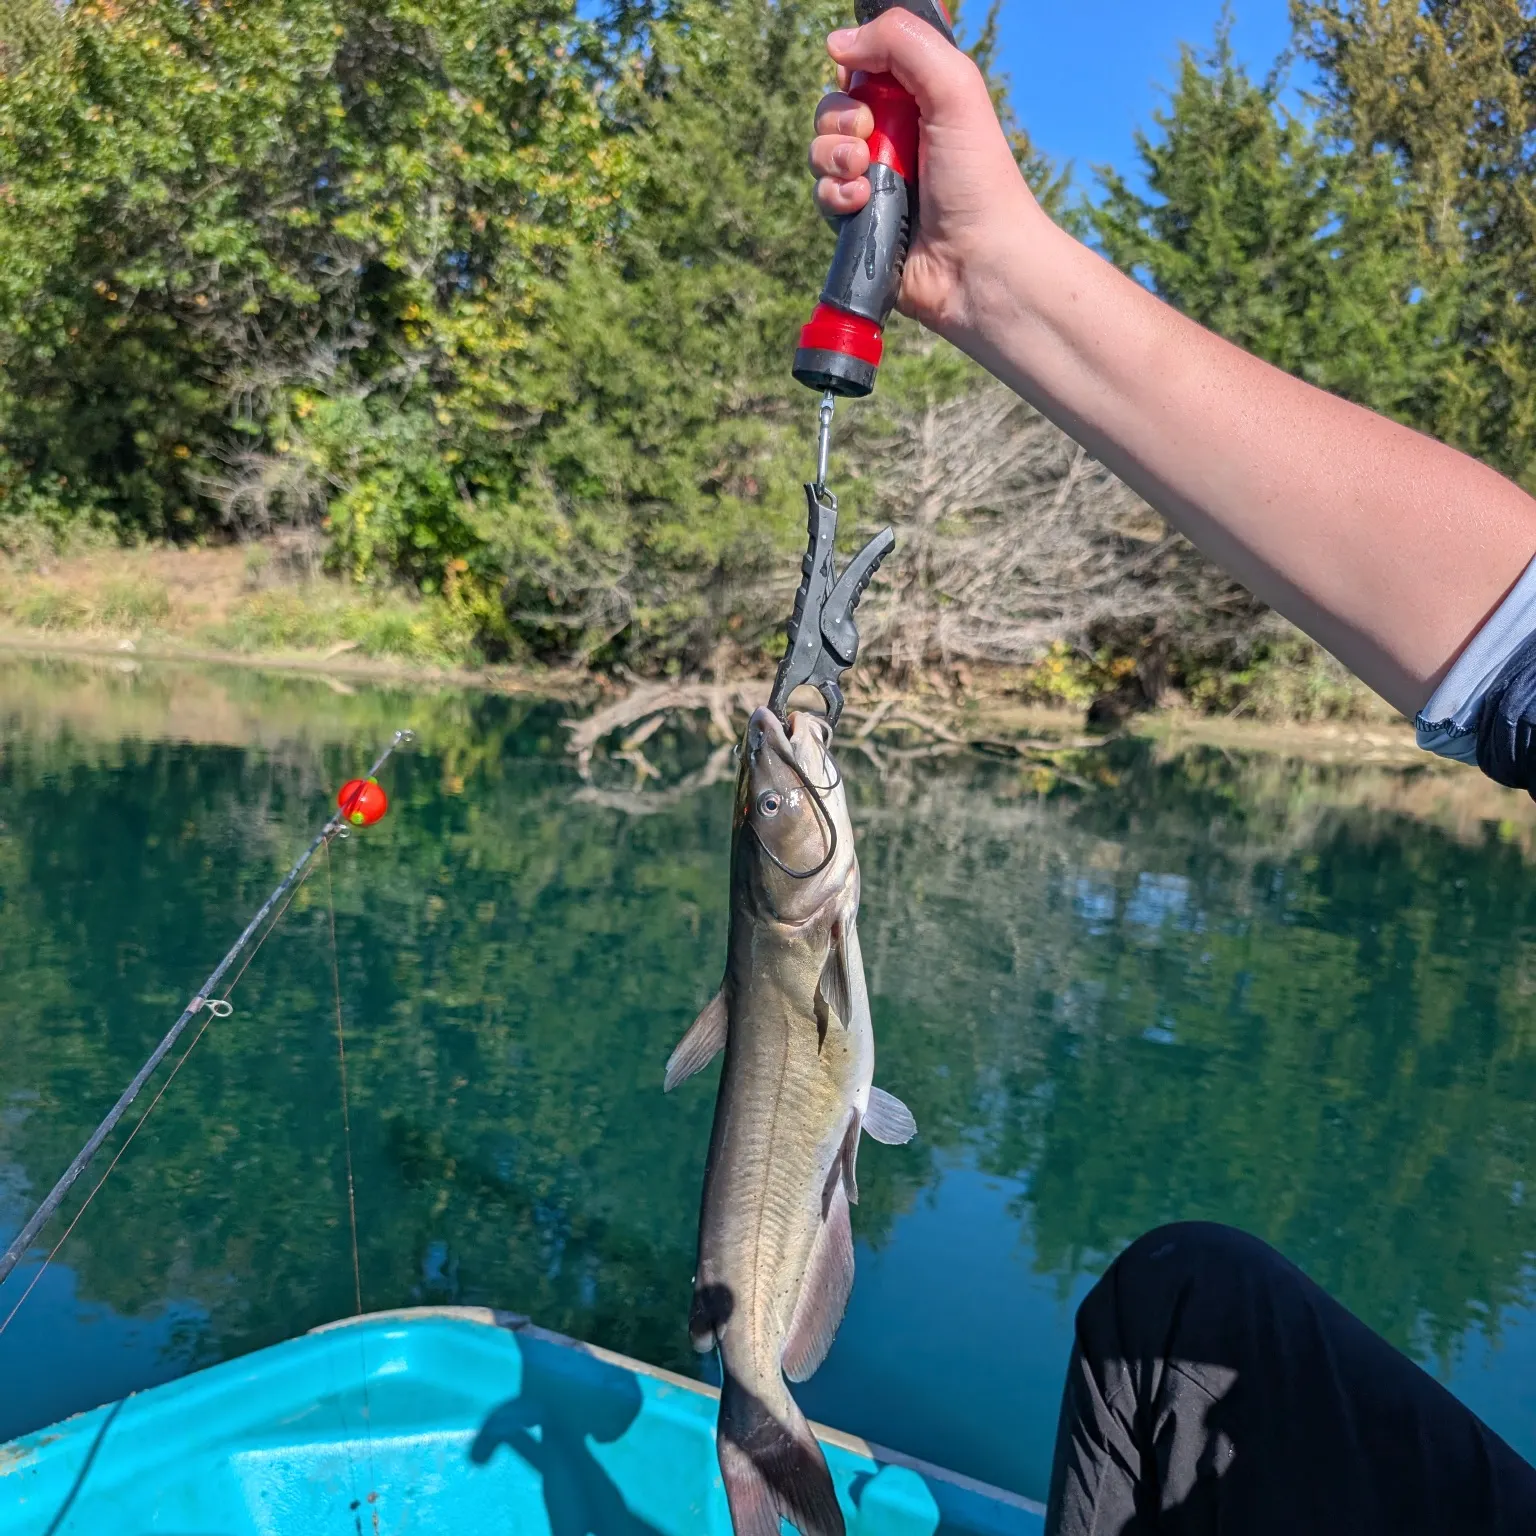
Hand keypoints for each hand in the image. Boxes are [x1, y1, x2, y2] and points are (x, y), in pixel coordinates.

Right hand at [808, 9, 1041, 340]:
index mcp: (919, 101)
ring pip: (822, 153)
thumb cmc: (977, 178)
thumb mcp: (954, 87)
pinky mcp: (860, 223)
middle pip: (834, 109)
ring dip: (833, 157)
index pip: (865, 68)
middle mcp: (895, 139)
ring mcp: (875, 182)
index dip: (854, 70)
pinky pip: (824, 197)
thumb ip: (902, 42)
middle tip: (867, 134)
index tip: (863, 81)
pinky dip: (835, 197)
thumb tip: (837, 42)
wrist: (976, 263)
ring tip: (862, 173)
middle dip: (838, 117)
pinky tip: (861, 205)